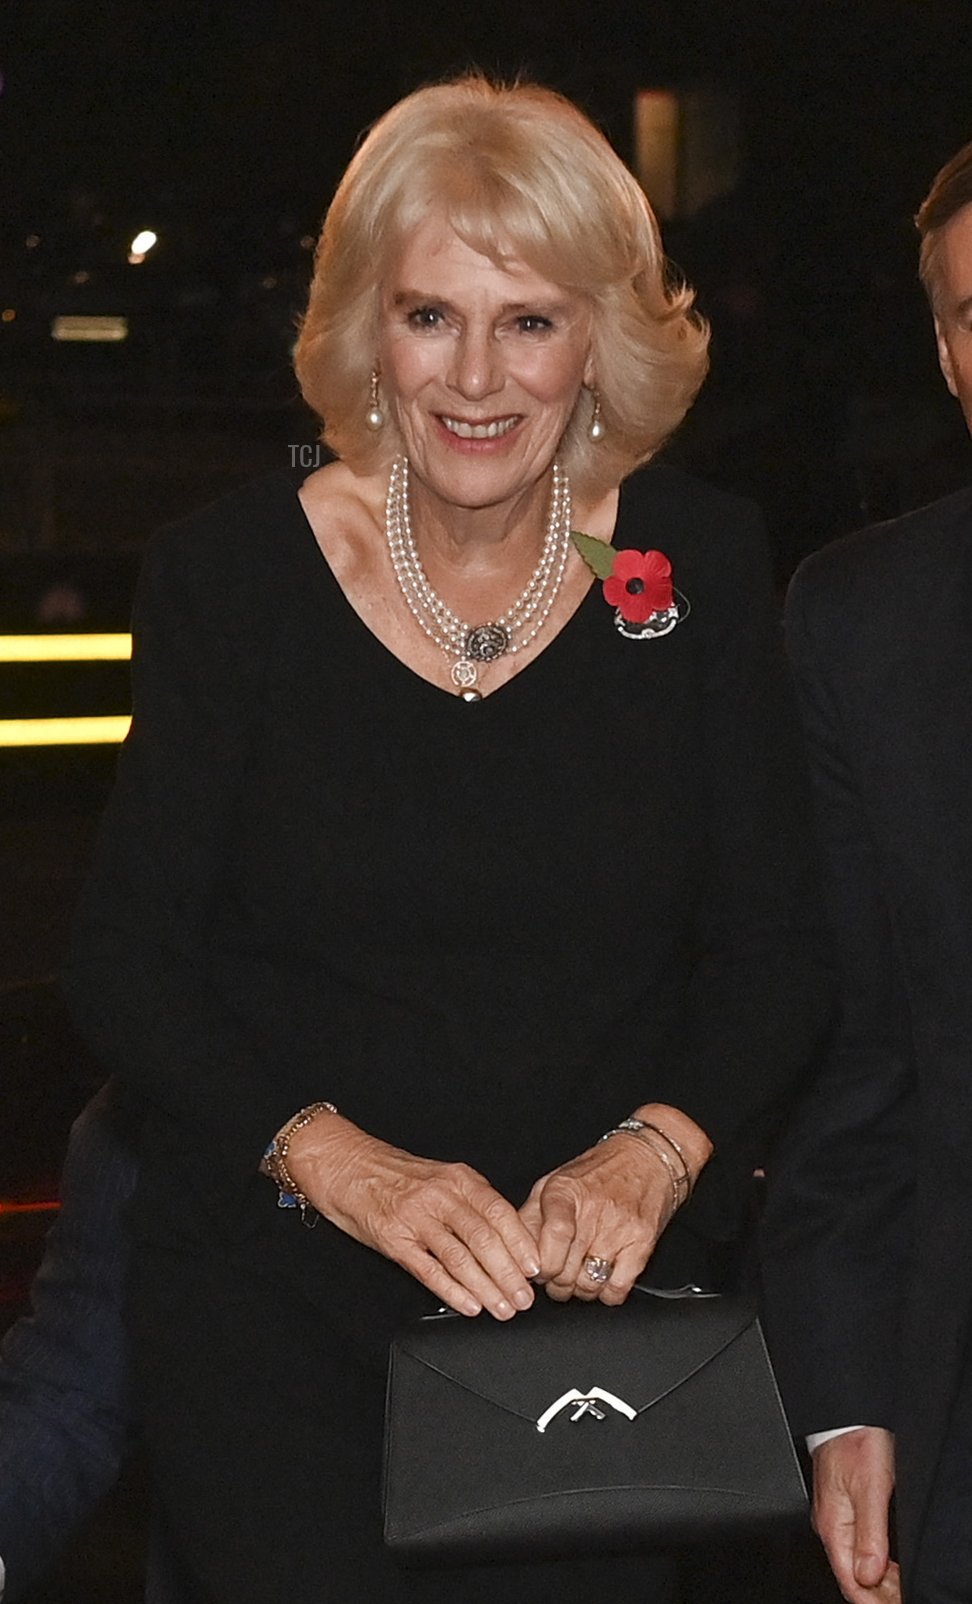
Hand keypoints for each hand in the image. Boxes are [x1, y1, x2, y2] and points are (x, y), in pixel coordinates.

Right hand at [285, 1114, 539, 1320]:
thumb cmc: (396, 1175)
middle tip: (525, 1299)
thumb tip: (509, 1239)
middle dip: (508, 1274)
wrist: (346, 1165)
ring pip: (460, 1258)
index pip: (499, 1212)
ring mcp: (416, 1218)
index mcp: (458, 1179)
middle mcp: (440, 1196)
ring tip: (503, 1309)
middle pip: (484, 1239)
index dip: (520, 1243)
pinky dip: (452, 1291)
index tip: (536, 1268)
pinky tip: (468, 1305)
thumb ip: (472, 1203)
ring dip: (486, 1288)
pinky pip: (428, 1270)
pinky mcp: (394, 1239)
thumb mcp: (441, 1178)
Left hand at [518, 1137, 672, 1304]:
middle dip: (556, 1281)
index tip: (538, 1271)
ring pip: (589, 1284)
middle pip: (566, 1270)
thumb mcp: (554, 1182)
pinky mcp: (643, 1244)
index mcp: (564, 1191)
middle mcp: (593, 1209)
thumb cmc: (597, 1172)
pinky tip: (602, 1280)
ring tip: (579, 1274)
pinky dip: (605, 1294)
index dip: (542, 1266)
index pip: (553, 1238)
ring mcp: (620, 1228)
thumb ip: (531, 1215)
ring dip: (579, 1289)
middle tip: (558, 1273)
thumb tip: (511, 1250)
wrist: (647, 1158)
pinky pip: (617, 1288)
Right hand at [812, 1428, 899, 1603]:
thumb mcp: (871, 1487)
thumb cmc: (857, 1440)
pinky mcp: (844, 1506)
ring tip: (902, 1586)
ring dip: (879, 1580)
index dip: (874, 1601)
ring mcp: (836, 1515)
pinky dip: (875, 1562)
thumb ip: (869, 1533)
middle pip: (851, 1575)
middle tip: (904, 1597)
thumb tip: (868, 1575)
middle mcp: (830, 1523)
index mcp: (832, 1523)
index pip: (849, 1580)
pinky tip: (891, 1564)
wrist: (848, 1412)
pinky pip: (856, 1546)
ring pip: (855, 1562)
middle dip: (879, 1594)